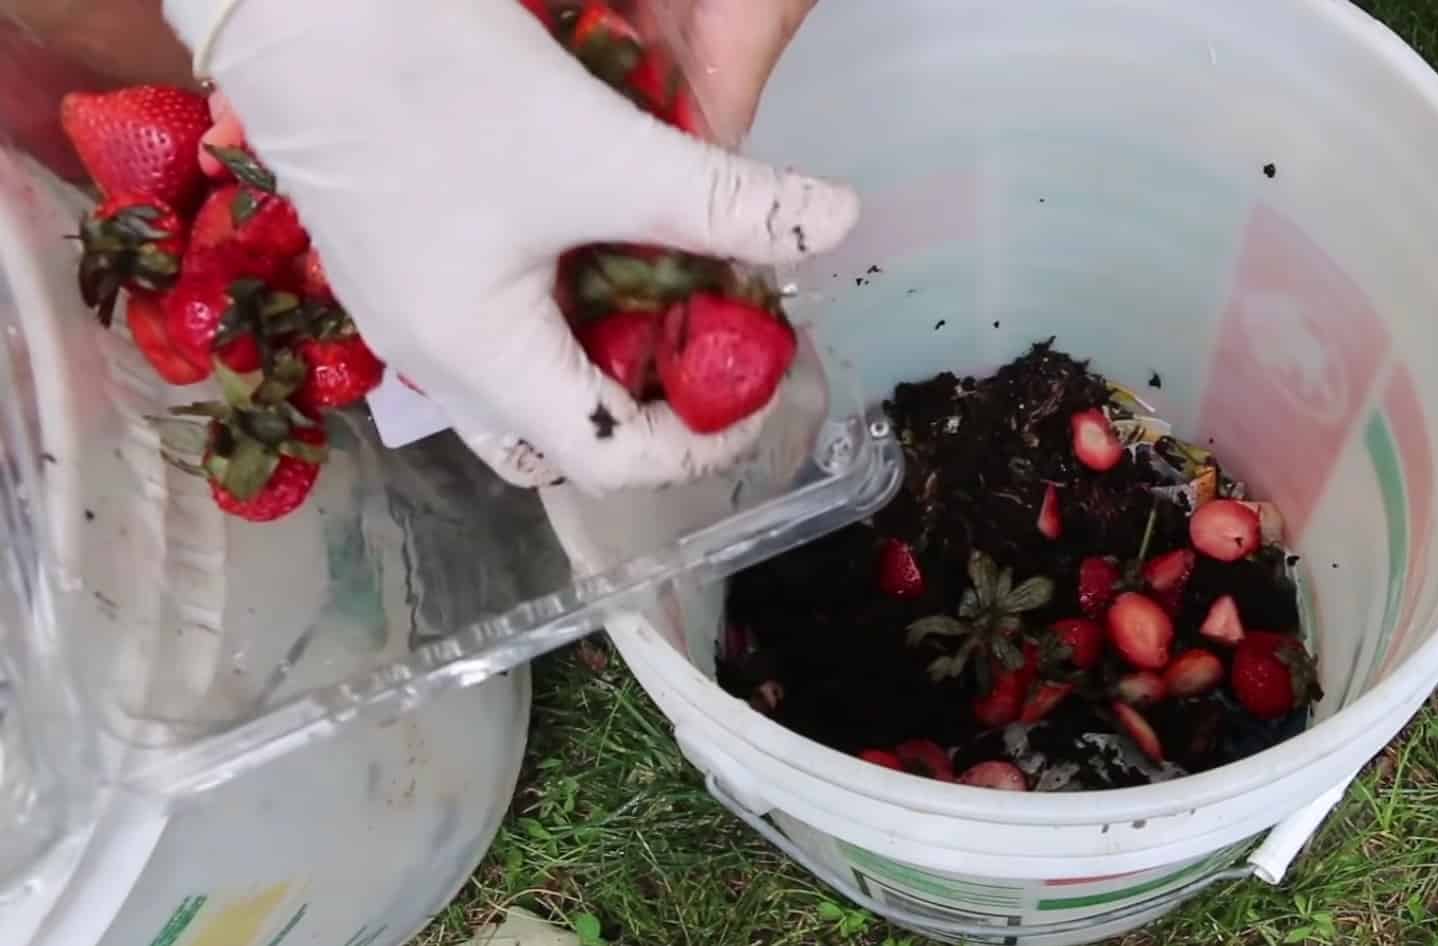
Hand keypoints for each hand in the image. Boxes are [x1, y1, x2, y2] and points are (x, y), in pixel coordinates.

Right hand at [161, 0, 858, 492]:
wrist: (298, 3)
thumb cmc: (436, 81)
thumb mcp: (604, 152)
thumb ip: (727, 202)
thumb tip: (832, 224)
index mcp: (480, 361)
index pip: (612, 461)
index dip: (703, 440)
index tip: (758, 378)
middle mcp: (434, 363)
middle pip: (567, 439)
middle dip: (654, 405)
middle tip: (711, 339)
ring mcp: (409, 318)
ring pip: (530, 386)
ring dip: (610, 353)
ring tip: (671, 285)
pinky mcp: (402, 268)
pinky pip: (499, 331)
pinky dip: (566, 312)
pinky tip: (604, 241)